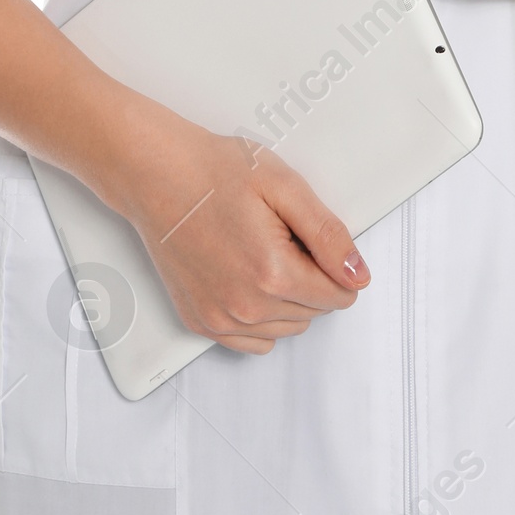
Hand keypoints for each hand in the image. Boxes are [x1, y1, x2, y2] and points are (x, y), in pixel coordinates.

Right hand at [113, 97, 369, 354]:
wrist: (157, 175)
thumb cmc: (214, 172)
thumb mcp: (285, 186)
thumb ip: (328, 235)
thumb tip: (357, 275)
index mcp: (272, 273)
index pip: (338, 295)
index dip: (335, 264)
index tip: (314, 238)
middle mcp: (245, 307)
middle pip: (314, 312)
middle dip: (311, 277)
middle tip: (283, 235)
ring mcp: (220, 320)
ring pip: (286, 329)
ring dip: (288, 299)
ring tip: (262, 250)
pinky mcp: (200, 322)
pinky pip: (254, 342)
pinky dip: (261, 318)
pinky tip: (248, 279)